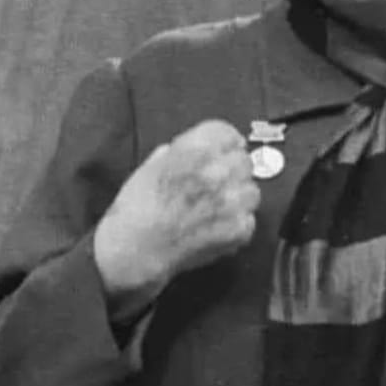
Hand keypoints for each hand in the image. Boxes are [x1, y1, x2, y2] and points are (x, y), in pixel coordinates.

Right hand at [93, 120, 260, 301]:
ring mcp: (230, 201)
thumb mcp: (151, 165)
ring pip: (252, 191)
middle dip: (231, 171)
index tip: (224, 150)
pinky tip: (216, 227)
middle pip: (244, 161)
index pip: (229, 134)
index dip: (225, 144)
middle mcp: (217, 171)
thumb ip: (179, 152)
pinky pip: (250, 220)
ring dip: (238, 198)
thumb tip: (194, 148)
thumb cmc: (136, 211)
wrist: (133, 250)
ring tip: (216, 209)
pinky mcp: (237, 229)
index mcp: (196, 150)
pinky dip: (237, 225)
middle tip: (216, 185)